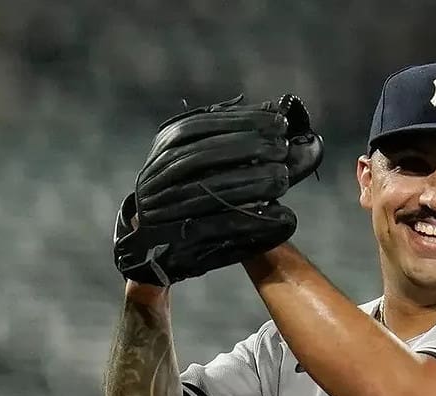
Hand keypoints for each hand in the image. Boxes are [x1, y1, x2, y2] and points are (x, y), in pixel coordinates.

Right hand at [112, 94, 323, 286]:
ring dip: (253, 184)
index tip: (279, 123)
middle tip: (283, 150)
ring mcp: (164, 212)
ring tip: (283, 179)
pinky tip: (284, 217)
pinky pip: (221, 230)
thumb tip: (279, 109)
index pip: (201, 126)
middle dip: (249, 149)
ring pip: (211, 192)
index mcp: (164, 149)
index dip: (243, 122)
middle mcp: (157, 178)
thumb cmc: (189, 193)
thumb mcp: (200, 159)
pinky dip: (255, 223)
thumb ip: (235, 137)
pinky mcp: (181, 244)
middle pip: (205, 156)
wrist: (151, 246)